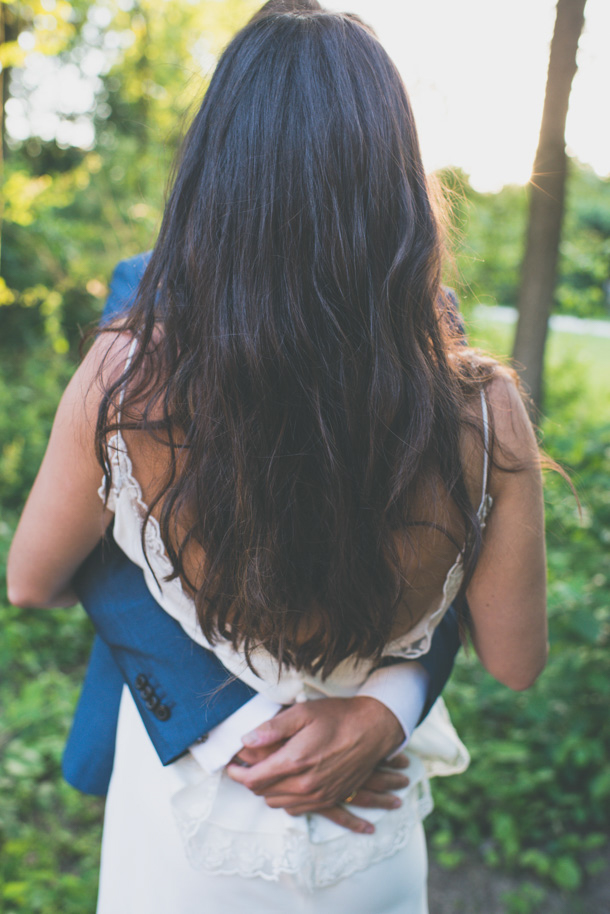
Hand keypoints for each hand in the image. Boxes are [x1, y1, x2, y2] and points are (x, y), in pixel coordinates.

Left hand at [226, 696, 404, 826]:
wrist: (373, 730)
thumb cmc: (337, 717)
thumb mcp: (303, 713)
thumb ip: (272, 728)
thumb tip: (246, 740)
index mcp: (295, 762)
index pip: (254, 779)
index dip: (237, 774)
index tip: (230, 765)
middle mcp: (305, 785)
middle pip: (263, 793)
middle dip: (250, 780)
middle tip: (245, 765)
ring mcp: (318, 795)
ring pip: (278, 803)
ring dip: (267, 790)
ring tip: (265, 771)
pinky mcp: (329, 799)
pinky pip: (297, 809)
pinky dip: (286, 799)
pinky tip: (286, 782)